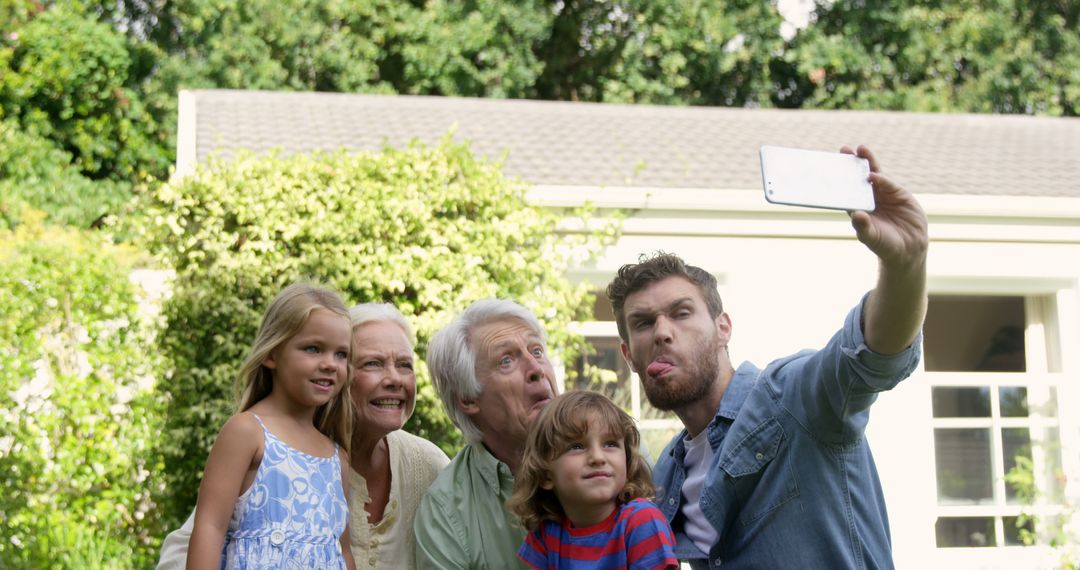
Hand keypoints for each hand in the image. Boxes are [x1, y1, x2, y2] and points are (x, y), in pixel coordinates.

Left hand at [841, 145, 927, 267]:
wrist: (909, 249)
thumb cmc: (885, 245)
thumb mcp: (872, 237)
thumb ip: (863, 227)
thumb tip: (856, 215)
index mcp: (858, 208)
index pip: (846, 190)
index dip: (840, 178)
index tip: (831, 166)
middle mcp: (869, 199)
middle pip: (858, 178)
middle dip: (852, 164)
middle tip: (844, 149)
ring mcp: (884, 195)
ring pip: (874, 175)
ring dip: (867, 162)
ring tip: (860, 149)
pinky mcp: (898, 194)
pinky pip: (888, 184)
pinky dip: (881, 178)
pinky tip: (873, 174)